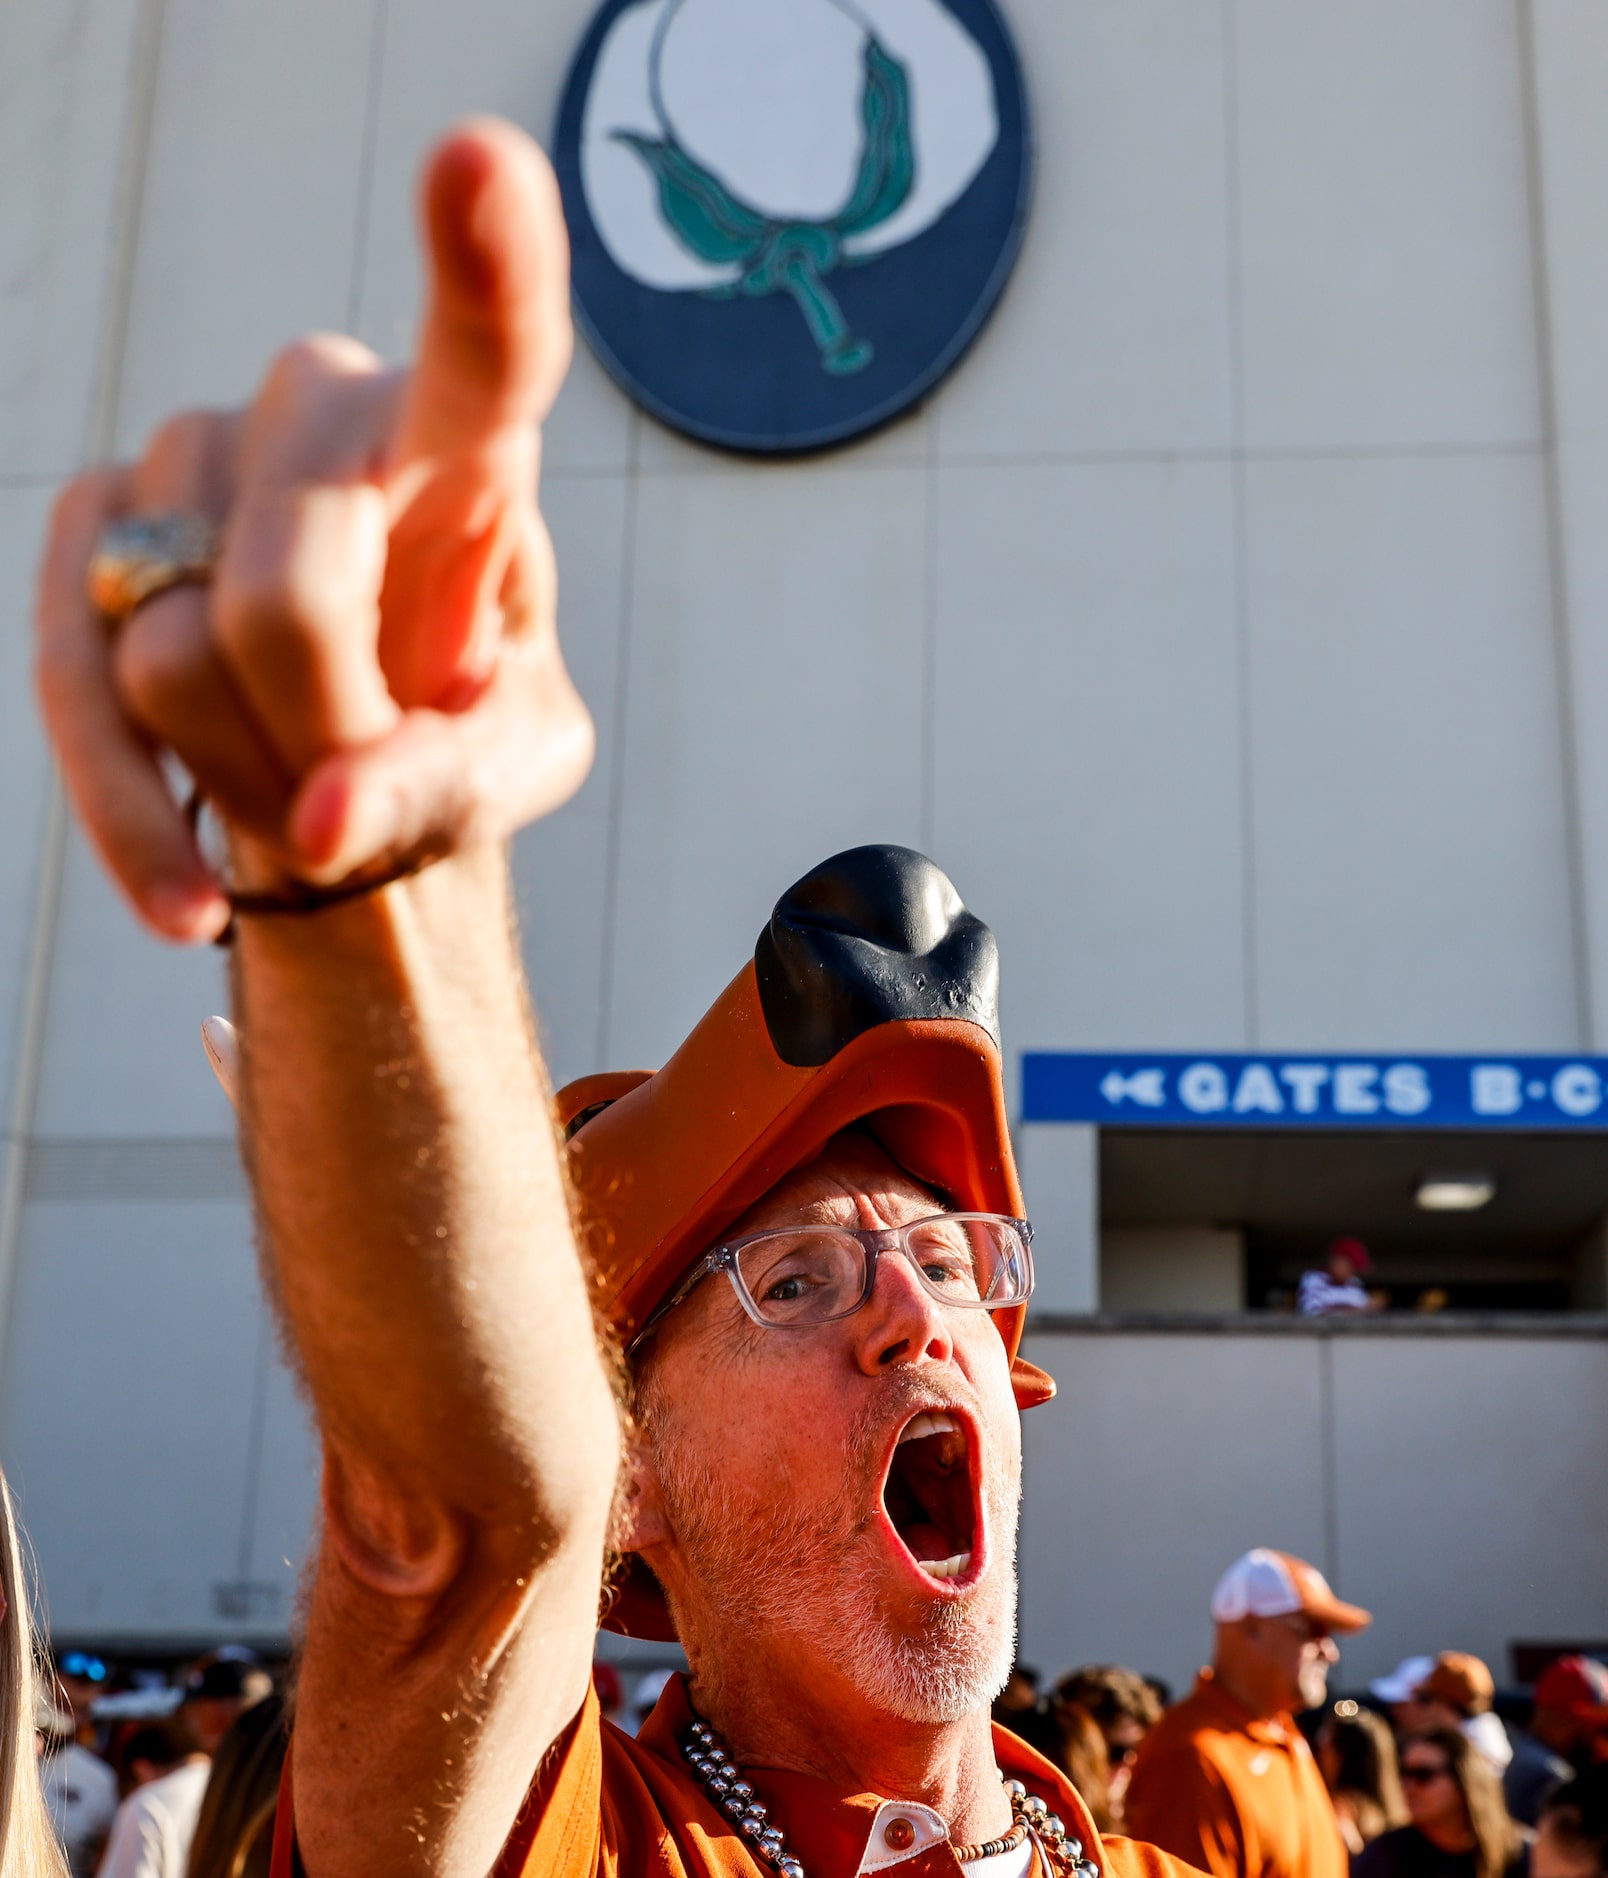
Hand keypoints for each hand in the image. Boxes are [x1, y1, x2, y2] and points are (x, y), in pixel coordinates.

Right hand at [35, 120, 592, 942]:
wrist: (344, 760)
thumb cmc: (452, 737)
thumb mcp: (501, 770)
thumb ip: (440, 785)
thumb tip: (318, 822)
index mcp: (466, 455)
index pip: (487, 357)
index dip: (488, 269)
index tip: (485, 164)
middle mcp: (320, 414)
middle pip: (292, 592)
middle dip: (323, 736)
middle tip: (360, 789)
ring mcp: (190, 453)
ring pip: (178, 657)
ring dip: (246, 775)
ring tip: (300, 789)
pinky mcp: (88, 527)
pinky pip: (76, 684)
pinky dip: (136, 818)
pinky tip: (189, 900)